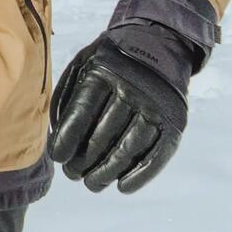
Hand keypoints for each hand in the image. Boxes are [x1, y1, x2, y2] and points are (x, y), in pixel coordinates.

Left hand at [49, 25, 190, 193]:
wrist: (159, 45)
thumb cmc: (109, 63)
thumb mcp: (82, 65)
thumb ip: (66, 97)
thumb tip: (56, 138)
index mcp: (104, 72)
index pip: (82, 112)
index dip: (67, 139)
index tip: (59, 158)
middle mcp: (134, 88)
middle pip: (104, 135)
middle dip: (84, 161)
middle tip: (73, 174)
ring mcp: (157, 105)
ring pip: (129, 148)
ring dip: (108, 172)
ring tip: (92, 183)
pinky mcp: (175, 121)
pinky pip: (158, 154)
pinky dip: (141, 174)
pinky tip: (123, 187)